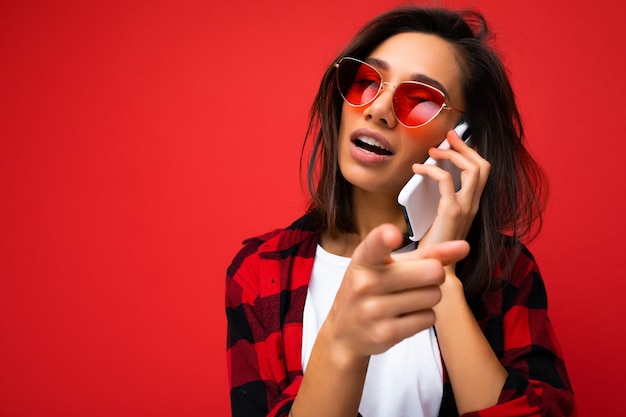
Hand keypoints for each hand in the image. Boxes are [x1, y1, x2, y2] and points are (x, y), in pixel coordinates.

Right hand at [320, 224, 469, 362]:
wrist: (345, 331)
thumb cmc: (370, 289)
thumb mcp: (388, 265)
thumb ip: (425, 254)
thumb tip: (464, 247)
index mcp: (364, 259)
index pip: (375, 245)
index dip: (385, 238)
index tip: (392, 235)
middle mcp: (365, 283)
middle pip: (431, 271)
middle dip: (434, 275)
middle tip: (418, 279)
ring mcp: (374, 310)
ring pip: (434, 296)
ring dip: (429, 297)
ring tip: (408, 298)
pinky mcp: (386, 333)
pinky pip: (429, 318)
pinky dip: (424, 316)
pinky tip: (405, 315)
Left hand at [412, 128, 490, 247]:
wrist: (436, 271)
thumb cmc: (435, 247)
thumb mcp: (442, 219)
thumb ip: (441, 201)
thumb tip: (427, 180)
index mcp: (473, 205)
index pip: (482, 172)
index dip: (471, 152)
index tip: (455, 141)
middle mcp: (474, 205)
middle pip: (482, 165)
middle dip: (465, 147)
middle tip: (448, 137)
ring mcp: (466, 208)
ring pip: (472, 169)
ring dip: (452, 154)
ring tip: (433, 151)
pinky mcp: (451, 212)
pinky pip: (445, 180)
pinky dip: (432, 169)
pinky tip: (419, 169)